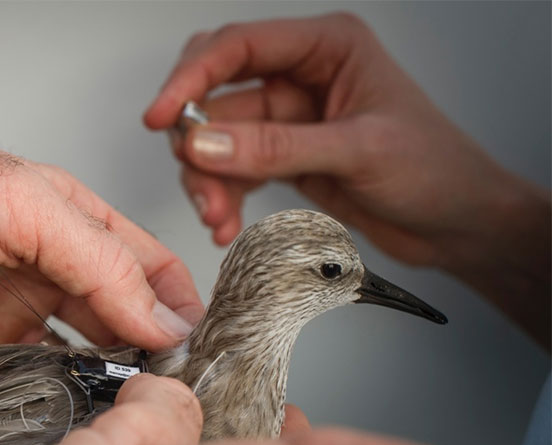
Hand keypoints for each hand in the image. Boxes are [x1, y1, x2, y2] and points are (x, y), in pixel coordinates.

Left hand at [0, 6, 202, 379]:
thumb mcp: (23, 205)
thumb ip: (98, 262)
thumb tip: (160, 316)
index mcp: (63, 222)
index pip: (143, 265)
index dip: (176, 302)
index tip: (198, 345)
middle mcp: (38, 273)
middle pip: (115, 319)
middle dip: (145, 352)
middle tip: (168, 391)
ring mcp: (2, 320)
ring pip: (72, 363)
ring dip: (98, 387)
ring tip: (123, 412)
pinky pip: (15, 394)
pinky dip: (42, 411)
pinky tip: (63, 423)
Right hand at [146, 13, 548, 344]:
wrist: (458, 224)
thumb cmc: (436, 171)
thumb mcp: (356, 153)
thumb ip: (276, 148)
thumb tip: (203, 143)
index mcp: (327, 46)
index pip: (238, 47)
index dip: (191, 79)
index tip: (160, 117)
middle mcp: (301, 75)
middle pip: (215, 91)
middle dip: (195, 136)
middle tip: (193, 174)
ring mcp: (289, 118)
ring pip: (217, 138)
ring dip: (207, 178)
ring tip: (217, 217)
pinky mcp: (283, 157)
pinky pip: (232, 169)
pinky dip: (222, 196)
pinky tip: (226, 224)